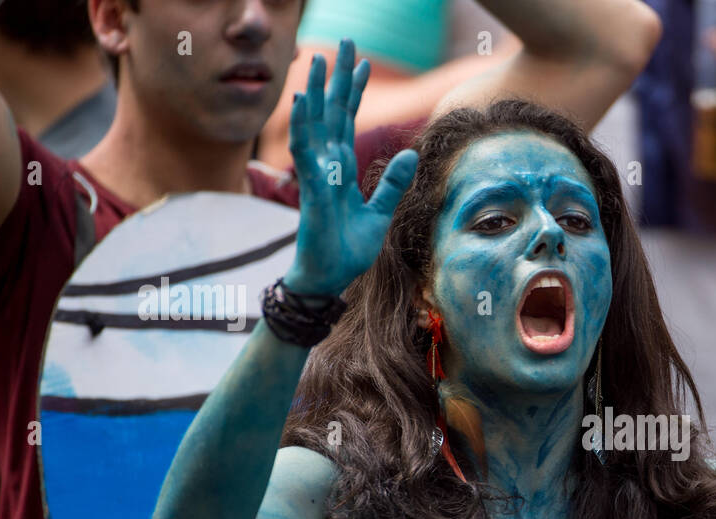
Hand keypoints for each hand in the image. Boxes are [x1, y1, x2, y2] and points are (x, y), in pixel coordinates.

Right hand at [284, 39, 418, 297]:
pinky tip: (303, 100)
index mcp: (342, 169)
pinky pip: (306, 152)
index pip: (349, 122)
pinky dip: (304, 126)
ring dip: (318, 91)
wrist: (329, 278)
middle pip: (333, 113)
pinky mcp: (312, 190)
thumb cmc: (347, 249)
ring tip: (320, 59)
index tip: (363, 62)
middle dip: (339, 79)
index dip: (356, 92)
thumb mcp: (380, 214)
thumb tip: (412, 154)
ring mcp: (317, 175)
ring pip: (316, 124)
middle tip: (344, 43)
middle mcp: (327, 166)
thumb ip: (393, 184)